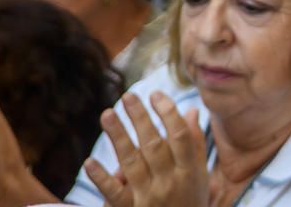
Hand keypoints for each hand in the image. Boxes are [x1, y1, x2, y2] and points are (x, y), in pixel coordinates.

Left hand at [85, 92, 207, 206]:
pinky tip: (90, 163)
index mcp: (190, 172)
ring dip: (119, 137)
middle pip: (154, 145)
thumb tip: (190, 111)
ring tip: (107, 114)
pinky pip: (115, 194)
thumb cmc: (190, 206)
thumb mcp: (200, 178)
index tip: (155, 94)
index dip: (168, 112)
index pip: (180, 136)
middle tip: (127, 96)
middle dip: (140, 118)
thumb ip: (195, 145)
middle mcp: (170, 183)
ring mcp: (149, 198)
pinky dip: (102, 179)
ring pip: (132, 163)